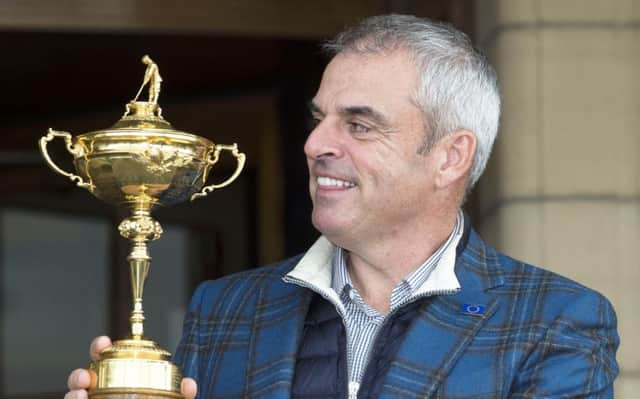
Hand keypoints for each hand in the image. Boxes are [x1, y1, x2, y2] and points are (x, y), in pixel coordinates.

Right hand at [65, 336, 196, 398]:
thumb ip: (181, 396)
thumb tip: (189, 384)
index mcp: (121, 382)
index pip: (106, 361)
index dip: (101, 349)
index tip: (103, 342)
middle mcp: (102, 394)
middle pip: (83, 380)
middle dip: (79, 374)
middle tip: (85, 376)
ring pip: (74, 397)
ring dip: (73, 393)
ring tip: (80, 394)